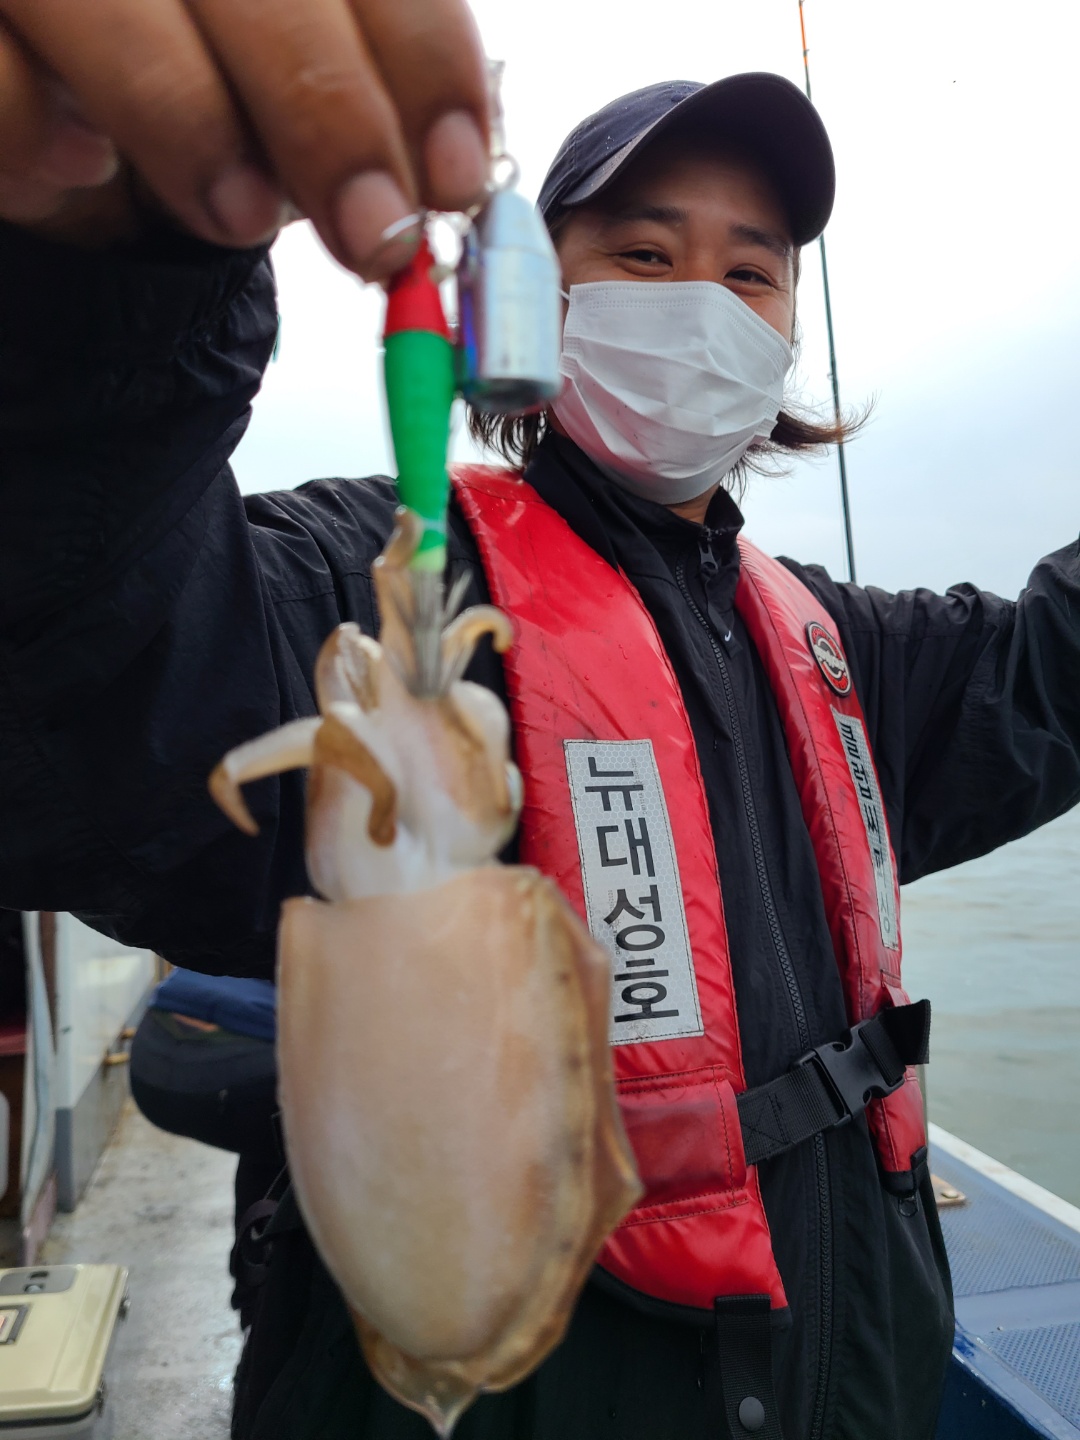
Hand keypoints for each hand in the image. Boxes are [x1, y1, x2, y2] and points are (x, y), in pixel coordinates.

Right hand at [0, 0, 489, 277]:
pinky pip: (0, 81)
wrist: (50, 79)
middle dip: (326, 114)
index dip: (421, 54)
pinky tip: (78, 164)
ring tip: (238, 216)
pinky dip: (42, 140)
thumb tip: (440, 188)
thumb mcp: (283, 68)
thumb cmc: (191, 65)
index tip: (455, 177)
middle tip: (372, 235)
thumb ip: (361, 100)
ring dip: (188, 122)